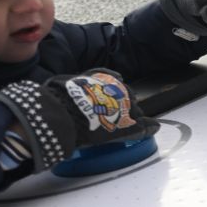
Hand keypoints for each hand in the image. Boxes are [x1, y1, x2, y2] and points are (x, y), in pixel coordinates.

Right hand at [0, 69, 158, 171]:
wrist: (60, 115)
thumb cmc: (55, 100)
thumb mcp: (59, 84)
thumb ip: (66, 86)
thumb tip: (52, 89)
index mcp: (99, 78)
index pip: (112, 81)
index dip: (112, 92)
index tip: (112, 96)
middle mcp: (115, 89)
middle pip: (125, 95)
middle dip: (122, 104)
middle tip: (114, 114)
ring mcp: (123, 107)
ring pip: (134, 110)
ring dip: (131, 116)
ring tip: (128, 123)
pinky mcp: (128, 126)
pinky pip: (144, 126)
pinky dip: (149, 127)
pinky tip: (154, 128)